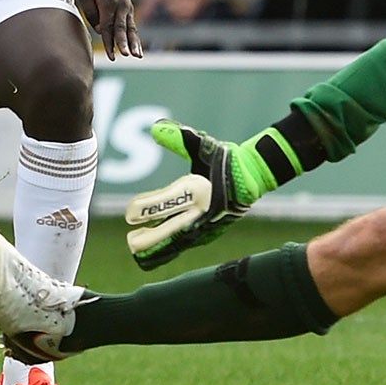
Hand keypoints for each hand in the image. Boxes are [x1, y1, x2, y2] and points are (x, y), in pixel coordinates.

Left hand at [75, 0, 141, 60]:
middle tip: (125, 54)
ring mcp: (127, 7)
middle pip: (121, 28)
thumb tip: (101, 30)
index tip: (111, 55)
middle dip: (123, 43)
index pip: (108, 25)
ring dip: (134, 43)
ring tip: (138, 56)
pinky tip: (138, 51)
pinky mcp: (129, 10)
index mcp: (108, 0)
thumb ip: (90, 11)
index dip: (109, 41)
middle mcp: (120, 5)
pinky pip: (132, 26)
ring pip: (131, 28)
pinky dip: (135, 39)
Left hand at [124, 120, 277, 269]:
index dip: (148, 208)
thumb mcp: (203, 146)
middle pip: (171, 230)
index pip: (169, 201)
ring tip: (137, 255)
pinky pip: (185, 245)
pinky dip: (169, 251)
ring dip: (157, 249)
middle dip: (150, 238)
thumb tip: (155, 128)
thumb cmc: (226, 160)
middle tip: (130, 242)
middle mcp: (203, 212)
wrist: (255, 177)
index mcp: (200, 190)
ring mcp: (207, 226)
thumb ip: (178, 138)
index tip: (130, 213)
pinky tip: (154, 256)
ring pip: (177, 243)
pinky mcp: (209, 234)